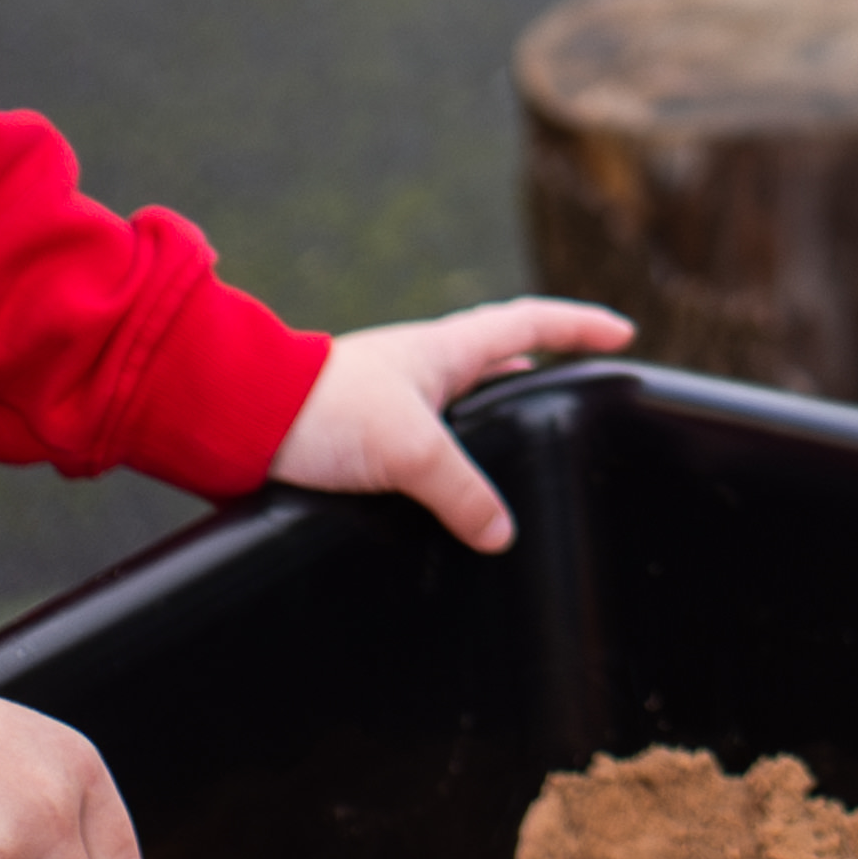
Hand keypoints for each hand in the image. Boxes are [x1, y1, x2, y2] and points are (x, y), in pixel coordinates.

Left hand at [263, 297, 630, 549]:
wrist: (236, 421)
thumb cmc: (324, 411)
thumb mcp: (411, 451)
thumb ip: (463, 492)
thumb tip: (502, 533)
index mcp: (445, 349)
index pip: (530, 325)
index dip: (579, 327)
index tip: (622, 333)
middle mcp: (421, 368)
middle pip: (498, 361)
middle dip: (538, 372)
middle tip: (573, 391)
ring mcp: (390, 400)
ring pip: (458, 408)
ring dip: (488, 423)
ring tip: (519, 457)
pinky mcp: (360, 436)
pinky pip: (423, 446)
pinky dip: (446, 464)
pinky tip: (447, 499)